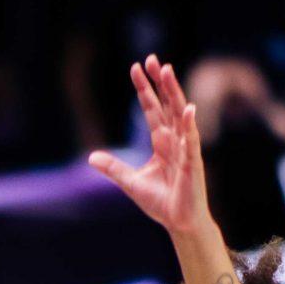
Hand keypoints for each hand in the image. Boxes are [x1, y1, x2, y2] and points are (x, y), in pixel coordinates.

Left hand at [87, 56, 210, 236]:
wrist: (179, 223)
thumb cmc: (162, 203)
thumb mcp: (131, 183)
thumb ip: (114, 168)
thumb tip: (91, 157)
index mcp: (161, 143)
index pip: (152, 110)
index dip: (145, 90)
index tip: (136, 68)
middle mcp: (174, 141)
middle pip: (167, 105)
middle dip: (160, 82)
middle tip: (152, 59)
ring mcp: (185, 150)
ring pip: (179, 115)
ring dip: (174, 93)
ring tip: (168, 71)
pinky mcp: (193, 163)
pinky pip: (191, 141)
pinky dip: (189, 125)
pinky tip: (188, 108)